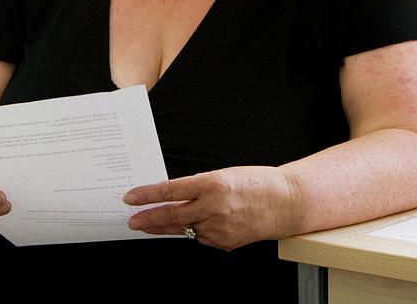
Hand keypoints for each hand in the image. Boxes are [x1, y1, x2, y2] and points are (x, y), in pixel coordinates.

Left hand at [123, 166, 294, 250]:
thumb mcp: (223, 176)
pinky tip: (198, 225)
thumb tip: (174, 196)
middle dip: (148, 219)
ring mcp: (219, 227)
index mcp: (212, 184)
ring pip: (184, 229)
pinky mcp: (225, 242)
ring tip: (150, 226)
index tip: (130, 198)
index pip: (170, 190)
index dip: (147, 195)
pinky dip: (195, 231)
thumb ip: (198, 186)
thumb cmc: (256, 184)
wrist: (285, 203)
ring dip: (166, 228)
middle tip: (132, 221)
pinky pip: (201, 237)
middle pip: (172, 215)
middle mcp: (213, 207)